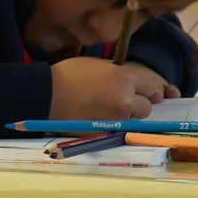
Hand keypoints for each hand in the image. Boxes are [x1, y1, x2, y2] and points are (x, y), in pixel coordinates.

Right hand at [50, 58, 174, 120]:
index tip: (140, 90)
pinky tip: (98, 118)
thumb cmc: (69, 74)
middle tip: (122, 101)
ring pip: (133, 120)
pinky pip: (117, 130)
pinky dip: (112, 125)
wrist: (47, 95)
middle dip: (138, 104)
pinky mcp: (106, 133)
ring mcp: (117, 120)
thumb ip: (119, 73)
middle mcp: (126, 101)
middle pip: (146, 107)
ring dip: (126, 116)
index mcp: (125, 79)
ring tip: (108, 110)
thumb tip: (133, 81)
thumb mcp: (99, 64)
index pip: (151, 86)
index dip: (146, 89)